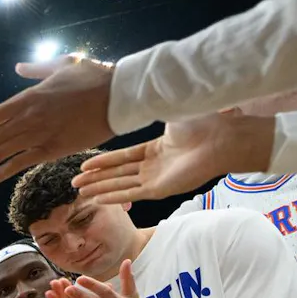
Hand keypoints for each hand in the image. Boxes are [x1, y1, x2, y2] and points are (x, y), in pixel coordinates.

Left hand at [0, 53, 115, 185]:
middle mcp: (28, 116)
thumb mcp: (62, 65)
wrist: (119, 95)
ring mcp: (39, 133)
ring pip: (1, 152)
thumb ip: (37, 68)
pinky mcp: (52, 149)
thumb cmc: (94, 78)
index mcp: (28, 97)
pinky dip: (1, 173)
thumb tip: (19, 67)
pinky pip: (20, 163)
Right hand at [71, 112, 276, 204]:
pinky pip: (130, 194)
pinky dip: (113, 196)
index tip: (85, 165)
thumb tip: (139, 97)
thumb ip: (155, 110)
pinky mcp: (159, 190)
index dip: (103, 162)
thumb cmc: (203, 124)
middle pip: (117, 173)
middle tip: (74, 183)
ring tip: (79, 192)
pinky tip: (97, 199)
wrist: (222, 139)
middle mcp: (153, 166)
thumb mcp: (172, 112)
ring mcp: (155, 179)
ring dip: (99, 188)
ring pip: (120, 185)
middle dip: (95, 178)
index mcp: (156, 149)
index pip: (123, 158)